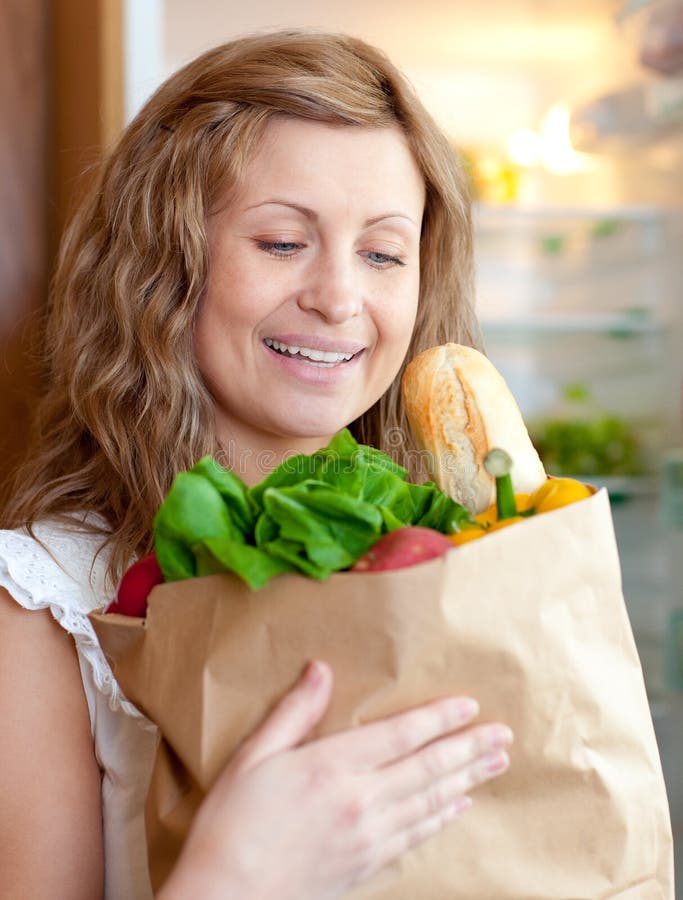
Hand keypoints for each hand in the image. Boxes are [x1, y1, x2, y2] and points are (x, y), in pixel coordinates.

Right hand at [160, 661, 511, 899]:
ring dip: (467, 780)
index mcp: (332, 766)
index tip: (470, 706)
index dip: (439, 718)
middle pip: (429, 769)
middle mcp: (360, 801)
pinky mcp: (367, 864)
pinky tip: (457, 808)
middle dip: (470, 749)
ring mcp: (368, 837)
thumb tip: (321, 671)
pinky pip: (417, 836)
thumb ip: (293, 713)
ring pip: (431, 803)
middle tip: (504, 736)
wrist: (226, 899)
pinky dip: (442, 819)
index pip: (401, 735)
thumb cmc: (232, 825)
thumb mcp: (253, 757)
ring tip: (495, 765)